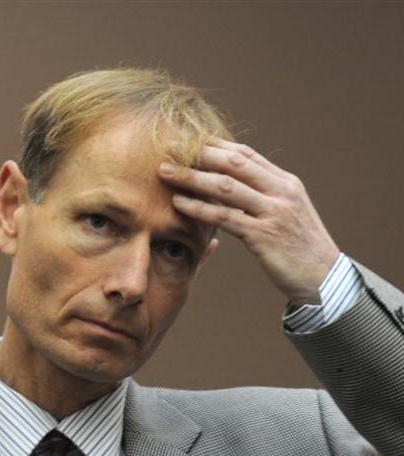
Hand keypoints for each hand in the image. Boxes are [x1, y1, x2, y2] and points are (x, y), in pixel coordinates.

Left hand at [158, 138, 339, 304]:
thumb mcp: (287, 215)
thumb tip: (231, 189)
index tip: (189, 139)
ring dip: (192, 177)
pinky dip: (200, 208)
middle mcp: (281, 192)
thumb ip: (263, 199)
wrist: (325, 279)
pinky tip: (179, 204)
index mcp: (286, 183)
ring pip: (225, 186)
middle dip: (200, 152)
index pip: (247, 154)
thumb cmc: (301, 250)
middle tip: (170, 146)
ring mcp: (273, 212)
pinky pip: (225, 217)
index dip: (216, 145)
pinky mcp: (264, 236)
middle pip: (234, 163)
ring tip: (165, 172)